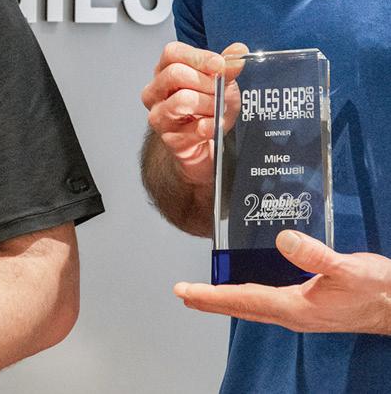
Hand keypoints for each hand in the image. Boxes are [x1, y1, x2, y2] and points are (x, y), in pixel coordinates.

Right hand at [141, 40, 247, 185]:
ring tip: (217, 110)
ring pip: (183, 99)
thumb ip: (226, 67)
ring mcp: (159, 116)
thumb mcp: (221, 84)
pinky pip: (195, 128)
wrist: (206, 147)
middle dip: (206, 82)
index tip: (219, 64)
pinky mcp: (169, 139)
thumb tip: (238, 51)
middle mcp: (155, 92)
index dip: (198, 57)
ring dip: (210, 104)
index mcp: (164, 71)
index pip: (172, 53)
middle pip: (175, 74)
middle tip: (220, 91)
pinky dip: (212, 125)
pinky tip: (214, 125)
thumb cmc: (208, 111)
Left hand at [175, 230, 390, 333]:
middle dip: (210, 300)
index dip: (210, 296)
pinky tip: (243, 287)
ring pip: (253, 305)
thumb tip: (284, 240)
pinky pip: (267, 302)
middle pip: (241, 306)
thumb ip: (316, 255)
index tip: (184, 292)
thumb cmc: (378, 290)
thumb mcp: (348, 268)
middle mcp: (293, 313)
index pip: (243, 300)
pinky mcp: (308, 307)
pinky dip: (247, 295)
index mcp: (296, 307)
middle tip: (183, 294)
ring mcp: (300, 312)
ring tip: (203, 293)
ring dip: (226, 299)